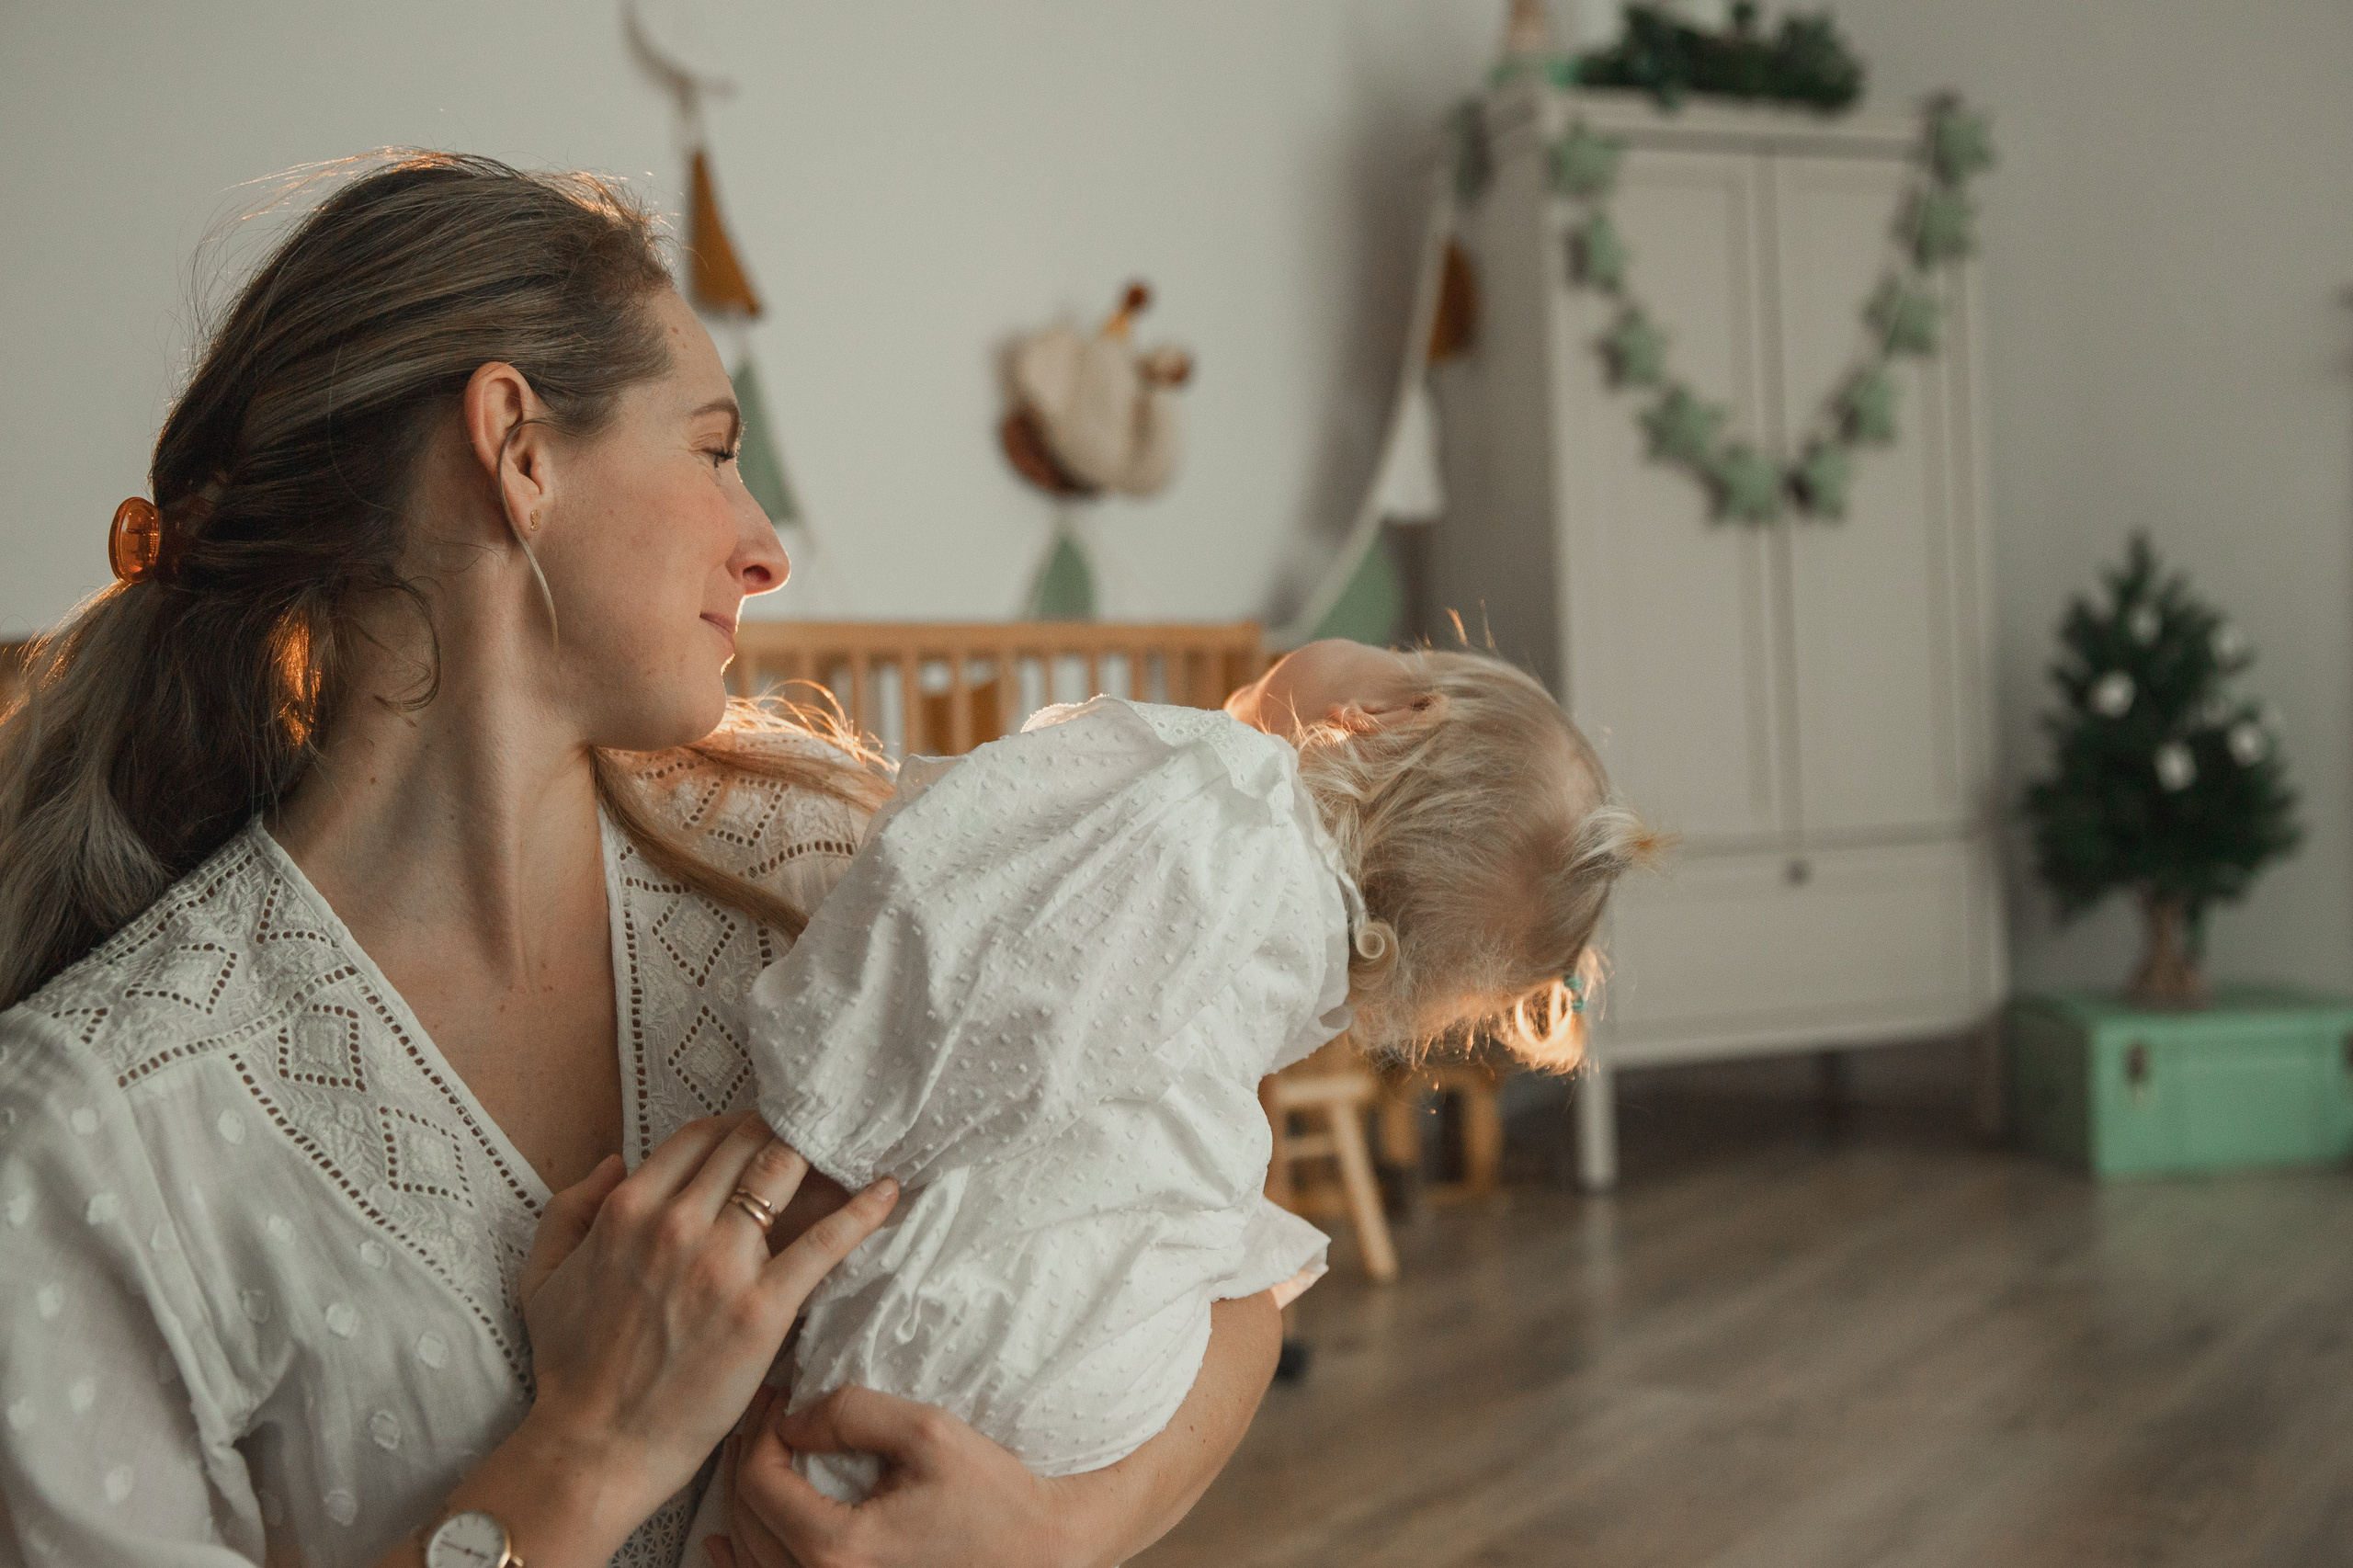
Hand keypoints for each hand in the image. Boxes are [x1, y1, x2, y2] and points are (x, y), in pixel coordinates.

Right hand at [510, 1113, 898, 1536]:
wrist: (597, 1446)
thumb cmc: (571, 1367)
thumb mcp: (543, 1277)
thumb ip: (570, 1208)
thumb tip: (616, 1161)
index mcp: (628, 1211)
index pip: (699, 1137)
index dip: (735, 1128)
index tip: (758, 1134)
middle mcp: (676, 1224)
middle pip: (748, 1145)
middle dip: (781, 1132)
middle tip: (812, 1134)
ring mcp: (722, 1264)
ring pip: (784, 1174)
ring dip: (817, 1155)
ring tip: (847, 1150)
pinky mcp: (763, 1307)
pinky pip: (825, 1243)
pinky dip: (861, 1211)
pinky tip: (888, 1191)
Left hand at [703, 1291, 1279, 1567]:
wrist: (1039, 1552)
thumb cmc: (993, 1494)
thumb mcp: (927, 1433)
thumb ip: (851, 1415)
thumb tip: (790, 1421)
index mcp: (836, 1546)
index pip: (758, 1481)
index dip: (758, 1430)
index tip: (779, 1395)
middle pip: (745, 1519)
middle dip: (746, 1459)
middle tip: (766, 1415)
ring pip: (750, 1556)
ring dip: (742, 1504)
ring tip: (752, 1456)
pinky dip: (742, 1558)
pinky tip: (726, 1540)